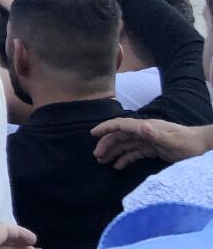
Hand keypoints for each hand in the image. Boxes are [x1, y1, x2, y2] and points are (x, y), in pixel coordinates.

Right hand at [93, 118, 212, 169]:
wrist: (200, 146)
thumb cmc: (186, 143)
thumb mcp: (171, 140)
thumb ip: (155, 134)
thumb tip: (141, 126)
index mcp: (145, 127)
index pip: (121, 125)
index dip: (106, 128)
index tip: (93, 133)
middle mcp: (143, 132)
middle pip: (120, 136)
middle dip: (107, 144)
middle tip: (96, 156)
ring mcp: (147, 141)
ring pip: (125, 145)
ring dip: (113, 152)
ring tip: (102, 161)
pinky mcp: (152, 150)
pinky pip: (134, 154)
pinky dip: (125, 159)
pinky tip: (118, 166)